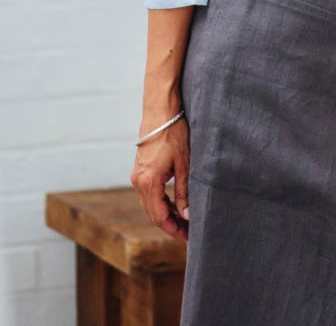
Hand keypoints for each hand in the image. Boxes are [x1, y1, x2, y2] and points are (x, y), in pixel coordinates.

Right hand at [129, 115, 190, 241]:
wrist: (160, 110)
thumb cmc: (174, 133)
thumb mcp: (184, 163)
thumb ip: (184, 191)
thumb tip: (187, 215)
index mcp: (148, 182)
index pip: (159, 216)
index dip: (173, 229)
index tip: (187, 236)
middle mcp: (138, 181)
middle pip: (152, 213)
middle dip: (170, 224)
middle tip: (188, 231)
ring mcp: (137, 175)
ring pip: (150, 203)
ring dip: (165, 213)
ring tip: (183, 219)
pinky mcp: (140, 169)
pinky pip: (149, 192)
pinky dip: (160, 200)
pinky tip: (174, 202)